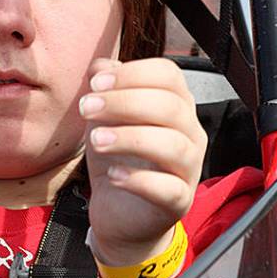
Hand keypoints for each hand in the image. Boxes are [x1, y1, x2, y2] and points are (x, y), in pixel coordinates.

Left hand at [80, 57, 206, 265]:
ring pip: (173, 145)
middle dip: (124, 102)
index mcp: (177, 105)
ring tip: (96, 140)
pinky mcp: (179, 201)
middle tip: (86, 108)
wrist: (119, 211)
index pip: (168, 75)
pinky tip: (112, 174)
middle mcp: (190, 133)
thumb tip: (101, 66)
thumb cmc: (119, 158)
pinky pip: (169, 189)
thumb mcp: (106, 117)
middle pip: (170, 106)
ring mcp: (189, 169)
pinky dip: (138, 179)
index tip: (96, 83)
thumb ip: (106, 88)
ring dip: (129, 138)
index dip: (132, 74)